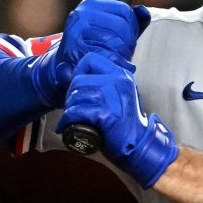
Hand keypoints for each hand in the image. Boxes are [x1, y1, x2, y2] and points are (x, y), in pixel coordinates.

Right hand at [38, 0, 144, 104]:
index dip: (132, 28)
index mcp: (90, 5)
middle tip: (123, 54)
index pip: (125, 12)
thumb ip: (130, 21)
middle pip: (122, 27)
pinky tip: (110, 66)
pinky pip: (105, 57)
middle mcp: (81, 15)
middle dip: (128, 43)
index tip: (128, 40)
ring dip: (121, 55)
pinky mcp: (75, 51)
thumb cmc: (92, 46)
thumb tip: (144, 12)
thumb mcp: (110, 29)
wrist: (65, 65)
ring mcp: (76, 32)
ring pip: (115, 42)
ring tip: (116, 60)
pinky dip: (112, 64)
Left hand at [61, 52, 177, 186]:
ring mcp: (113, 97)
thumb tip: (66, 73)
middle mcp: (118, 81)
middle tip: (73, 107)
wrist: (137, 144)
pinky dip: (67, 120)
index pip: (91, 59)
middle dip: (71, 95)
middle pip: (79, 79)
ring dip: (69, 108)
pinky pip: (78, 111)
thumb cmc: (123, 121)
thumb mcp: (116, 95)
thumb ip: (100, 83)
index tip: (78, 87)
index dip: (78, 71)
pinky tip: (65, 127)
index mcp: (121, 74)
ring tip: (72, 118)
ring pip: (77, 95)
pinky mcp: (107, 114)